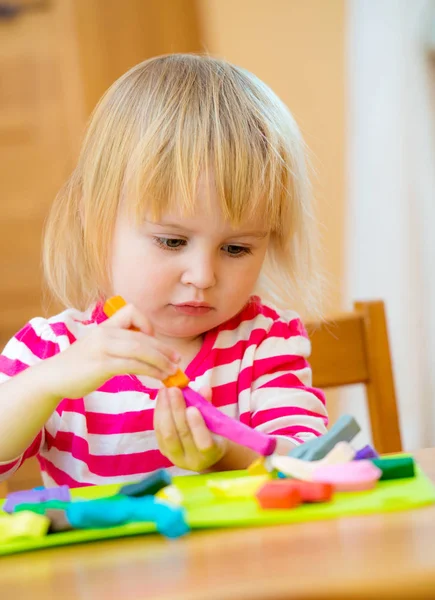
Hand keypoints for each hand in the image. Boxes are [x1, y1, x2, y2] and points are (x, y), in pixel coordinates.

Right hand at [43, 302, 179, 399]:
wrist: (52, 377)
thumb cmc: (79, 365)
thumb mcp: (99, 346)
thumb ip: (119, 344)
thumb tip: (146, 352)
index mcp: (105, 325)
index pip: (132, 311)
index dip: (147, 324)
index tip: (153, 341)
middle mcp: (105, 332)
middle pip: (142, 336)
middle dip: (163, 349)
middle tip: (178, 360)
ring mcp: (103, 348)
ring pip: (140, 349)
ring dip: (161, 360)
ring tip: (172, 371)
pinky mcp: (101, 364)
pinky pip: (133, 365)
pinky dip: (150, 371)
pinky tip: (159, 378)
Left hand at [154, 386, 226, 471]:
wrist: (203, 454)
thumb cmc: (213, 433)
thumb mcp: (216, 422)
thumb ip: (209, 406)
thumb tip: (204, 389)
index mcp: (212, 454)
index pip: (204, 444)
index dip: (197, 426)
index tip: (192, 408)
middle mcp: (193, 460)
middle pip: (182, 435)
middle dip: (176, 410)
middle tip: (174, 390)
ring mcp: (176, 458)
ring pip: (167, 434)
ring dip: (164, 410)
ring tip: (164, 391)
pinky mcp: (164, 452)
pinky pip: (158, 432)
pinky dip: (158, 414)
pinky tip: (160, 400)